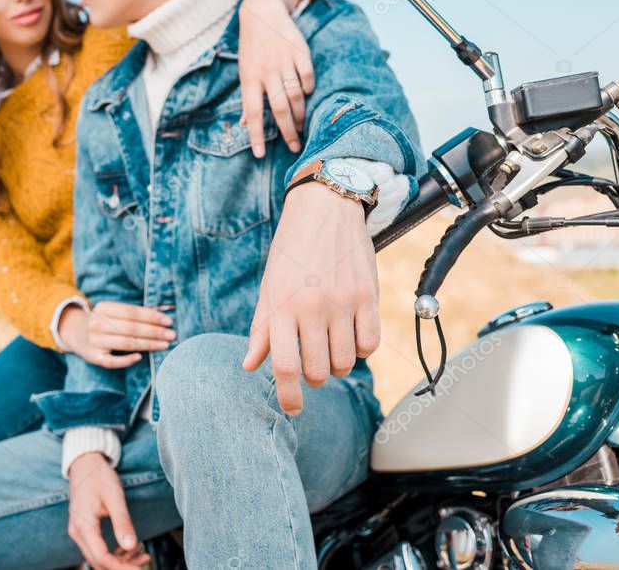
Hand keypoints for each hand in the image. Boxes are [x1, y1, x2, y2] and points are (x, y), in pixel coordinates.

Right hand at [59, 301, 174, 368]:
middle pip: (131, 328)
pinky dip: (127, 360)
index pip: (132, 312)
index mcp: (103, 308)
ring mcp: (94, 341)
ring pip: (126, 343)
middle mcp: (97, 323)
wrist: (77, 334)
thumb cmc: (104, 321)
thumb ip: (136, 313)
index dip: (152, 316)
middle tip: (172, 334)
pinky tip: (140, 357)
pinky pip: (112, 361)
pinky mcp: (93, 357)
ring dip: (148, 344)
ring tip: (165, 345)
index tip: (168, 321)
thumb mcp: (114, 312)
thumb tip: (165, 312)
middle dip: (154, 331)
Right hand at [68, 453, 149, 569]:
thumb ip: (122, 522)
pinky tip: (132, 547)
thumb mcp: (114, 497)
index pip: (102, 558)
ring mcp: (79, 532)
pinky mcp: (84, 530)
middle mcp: (77, 533)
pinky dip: (115, 553)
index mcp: (83, 526)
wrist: (84, 463)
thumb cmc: (99, 476)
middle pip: (99, 563)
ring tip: (143, 552)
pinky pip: (98, 549)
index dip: (122, 567)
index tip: (141, 568)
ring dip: (121, 561)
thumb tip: (130, 546)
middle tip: (146, 560)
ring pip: (99, 558)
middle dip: (123, 566)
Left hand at [238, 0, 315, 157]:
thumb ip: (247, 98)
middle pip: (279, 108)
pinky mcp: (300, 51)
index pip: (253, 113)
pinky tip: (307, 95)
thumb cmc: (251, 47)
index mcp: (250, 78)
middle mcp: (267, 72)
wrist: (261, 11)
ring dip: (299, 114)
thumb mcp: (243, 71)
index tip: (260, 154)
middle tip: (295, 147)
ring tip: (300, 127)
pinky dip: (309, 88)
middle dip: (287, 131)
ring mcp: (284, 61)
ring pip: (295, 95)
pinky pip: (307, 75)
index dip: (256, 135)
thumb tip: (244, 124)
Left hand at [244, 182, 379, 413]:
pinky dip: (360, 350)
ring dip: (337, 366)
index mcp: (281, 307)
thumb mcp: (269, 287)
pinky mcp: (368, 297)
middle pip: (318, 371)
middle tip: (312, 368)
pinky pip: (369, 344)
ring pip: (345, 362)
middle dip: (314, 379)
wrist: (324, 210)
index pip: (284, 367)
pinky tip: (351, 338)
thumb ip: (261, 329)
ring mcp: (342, 303)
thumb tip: (249, 365)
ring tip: (330, 350)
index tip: (292, 409)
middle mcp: (311, 308)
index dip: (288, 396)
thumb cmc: (291, 252)